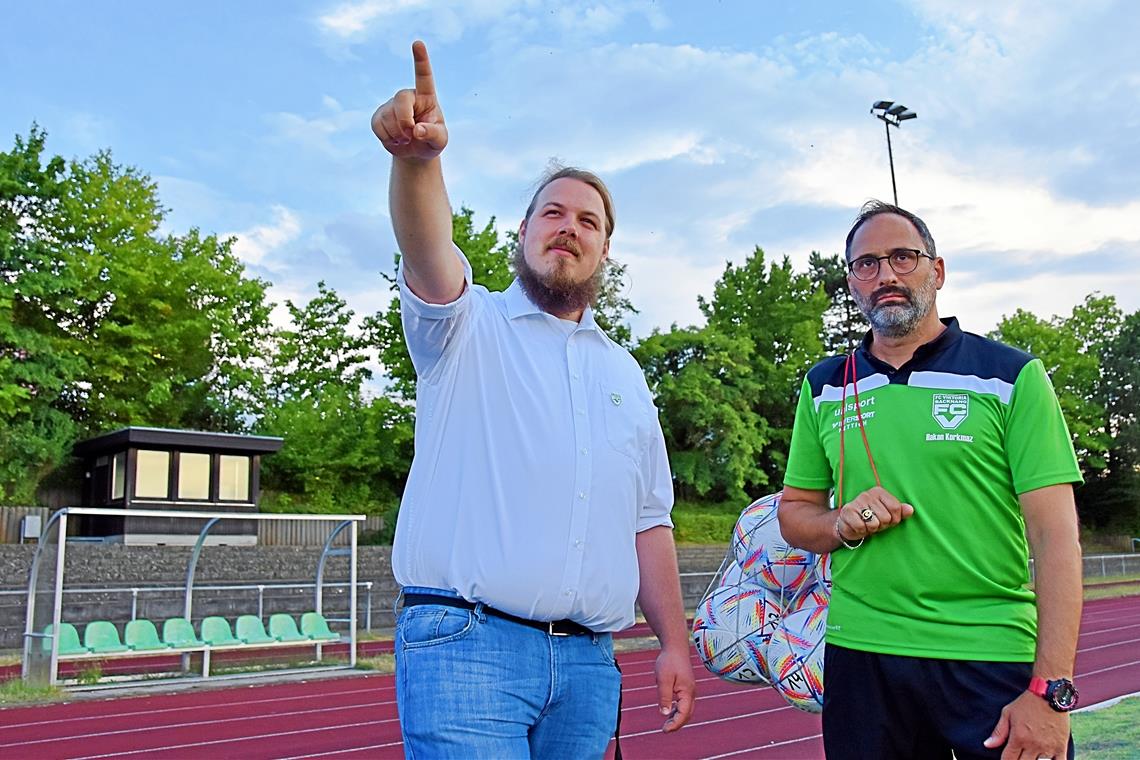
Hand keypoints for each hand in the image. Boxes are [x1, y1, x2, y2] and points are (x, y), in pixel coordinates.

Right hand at [371, 40, 447, 159]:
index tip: (418, 43)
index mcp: (426, 97)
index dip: (421, 60)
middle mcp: (408, 96)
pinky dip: (387, 139)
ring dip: (398, 135)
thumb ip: (432, 134)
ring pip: (388, 117)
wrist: (415, 151)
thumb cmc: (431, 141)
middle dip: (404, 121)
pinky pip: (377, 126)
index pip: (424, 76)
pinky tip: (395, 140)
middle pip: (400, 100)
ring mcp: (391, 105)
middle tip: (411, 135)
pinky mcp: (378, 116)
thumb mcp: (439, 140)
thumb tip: (417, 130)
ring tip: (406, 139)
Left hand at [653, 645, 695, 731]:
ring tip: (666, 724)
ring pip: (687, 709)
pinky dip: (678, 710)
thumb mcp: (663, 679)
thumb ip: (664, 696)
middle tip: (665, 730)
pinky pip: (685, 703)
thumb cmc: (668, 661)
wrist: (675, 647)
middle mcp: (691, 692)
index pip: (683, 714)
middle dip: (677, 724)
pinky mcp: (687, 687)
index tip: (665, 730)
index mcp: (687, 691)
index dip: (675, 724)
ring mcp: (690, 689)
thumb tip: (664, 714)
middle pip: (687, 714)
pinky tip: (670, 711)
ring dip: (678, 718)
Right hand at [836, 486, 913, 542]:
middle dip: (881, 525)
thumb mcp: (888, 515)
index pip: (896, 508)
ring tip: (866, 524)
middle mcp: (867, 494)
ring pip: (874, 523)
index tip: (887, 520)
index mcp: (879, 492)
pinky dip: (861, 531)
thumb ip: (900, 511)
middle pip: (886, 517)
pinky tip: (858, 526)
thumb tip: (910, 509)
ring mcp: (856, 502)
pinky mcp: (847, 511)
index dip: (894, 520)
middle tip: (874, 522)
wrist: (849, 524)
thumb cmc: (872, 518)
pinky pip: (861, 527)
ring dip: (871, 529)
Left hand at [984, 690, 1070, 758]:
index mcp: (1018, 737)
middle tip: (1018, 756)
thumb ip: (999, 732)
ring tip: (1030, 757)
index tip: (1007, 758)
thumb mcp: (1008, 713)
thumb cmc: (1027, 703)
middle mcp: (1033, 745)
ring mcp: (1048, 747)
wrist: (1049, 694)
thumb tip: (987, 745)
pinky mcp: (1061, 746)